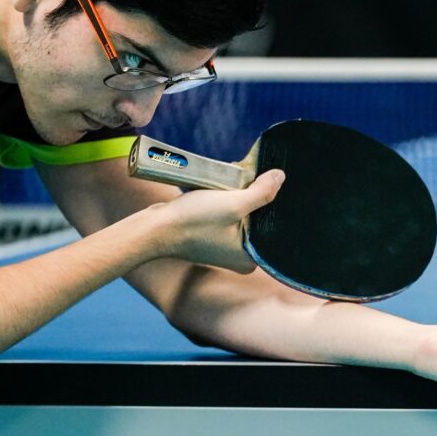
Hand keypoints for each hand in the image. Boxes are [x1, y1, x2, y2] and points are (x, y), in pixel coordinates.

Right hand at [153, 169, 285, 273]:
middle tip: (251, 176)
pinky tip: (222, 186)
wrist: (154, 228)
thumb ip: (261, 192)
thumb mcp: (233, 204)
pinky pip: (228, 214)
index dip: (273, 203)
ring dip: (240, 195)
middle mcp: (240, 257)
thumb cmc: (193, 222)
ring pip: (243, 214)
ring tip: (235, 179)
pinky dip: (227, 199)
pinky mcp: (211, 236)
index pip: (274, 227)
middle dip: (255, 197)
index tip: (270, 182)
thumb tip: (281, 176)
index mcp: (250, 259)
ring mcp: (224, 247)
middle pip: (259, 220)